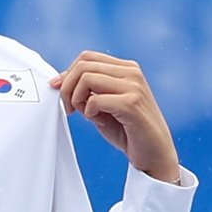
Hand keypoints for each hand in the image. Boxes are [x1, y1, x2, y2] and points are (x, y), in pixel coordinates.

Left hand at [50, 51, 179, 183]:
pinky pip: (94, 100)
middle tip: (69, 108)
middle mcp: (132, 73)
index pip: (86, 57)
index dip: (67, 73)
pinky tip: (99, 121)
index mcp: (126, 68)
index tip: (59, 91)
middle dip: (67, 88)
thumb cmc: (127, 129)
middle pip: (83, 66)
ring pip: (86, 79)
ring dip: (77, 99)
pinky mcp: (131, 103)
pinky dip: (89, 112)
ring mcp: (134, 87)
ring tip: (86, 114)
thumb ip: (86, 88)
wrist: (154, 154)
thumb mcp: (102, 103)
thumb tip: (58, 80)